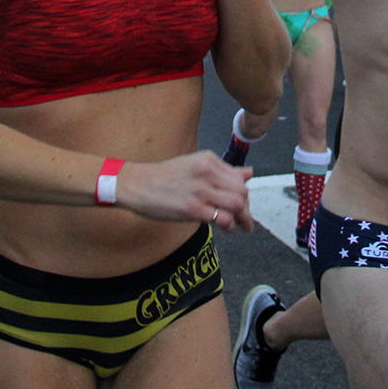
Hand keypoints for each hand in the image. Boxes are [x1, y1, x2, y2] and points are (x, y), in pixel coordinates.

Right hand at [119, 151, 253, 232]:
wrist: (138, 185)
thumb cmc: (166, 177)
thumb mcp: (195, 165)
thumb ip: (223, 171)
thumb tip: (249, 173)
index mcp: (209, 160)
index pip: (239, 178)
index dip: (244, 194)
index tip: (242, 204)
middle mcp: (207, 172)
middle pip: (242, 192)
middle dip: (246, 208)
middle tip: (244, 218)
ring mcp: (200, 191)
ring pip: (237, 205)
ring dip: (242, 219)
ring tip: (240, 226)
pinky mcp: (193, 209)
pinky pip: (223, 218)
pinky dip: (229, 226)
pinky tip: (226, 228)